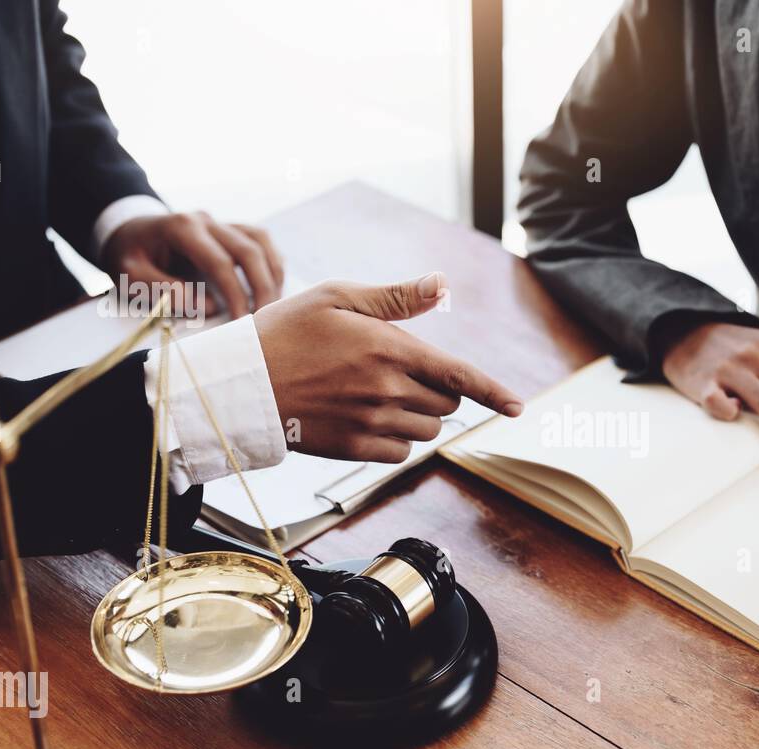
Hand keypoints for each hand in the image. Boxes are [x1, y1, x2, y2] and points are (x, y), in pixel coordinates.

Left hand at [103, 211, 284, 318]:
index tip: (242, 322)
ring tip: (273, 306)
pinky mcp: (229, 229)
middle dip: (262, 288)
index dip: (235, 293)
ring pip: (261, 241)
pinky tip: (273, 286)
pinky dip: (272, 262)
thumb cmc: (129, 255)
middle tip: (265, 320)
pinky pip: (260, 240)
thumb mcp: (128, 273)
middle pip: (249, 250)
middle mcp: (206, 220)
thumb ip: (163, 289)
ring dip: (272, 274)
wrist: (128, 231)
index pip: (220, 261)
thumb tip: (208, 307)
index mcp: (181, 227)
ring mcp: (220, 222)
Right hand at [253, 273, 522, 462]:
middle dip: (436, 393)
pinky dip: (395, 441)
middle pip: (446, 405)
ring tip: (377, 397)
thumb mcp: (337, 297)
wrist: (239, 384)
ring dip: (417, 418)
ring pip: (426, 432)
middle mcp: (386, 388)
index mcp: (389, 347)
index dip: (494, 392)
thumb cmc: (285, 331)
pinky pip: (400, 453)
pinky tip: (366, 421)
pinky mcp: (354, 450)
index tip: (519, 406)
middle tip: (398, 375)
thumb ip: (396, 297)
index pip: (458, 376)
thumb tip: (441, 285)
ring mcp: (371, 422)